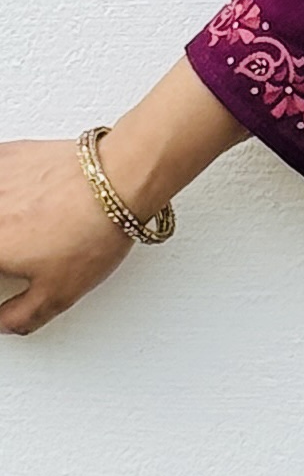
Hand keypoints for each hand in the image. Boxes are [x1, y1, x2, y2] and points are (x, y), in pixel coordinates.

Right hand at [0, 138, 133, 335]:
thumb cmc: (92, 229)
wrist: (121, 177)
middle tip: (17, 255)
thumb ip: (19, 316)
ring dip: (4, 218)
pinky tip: (14, 197)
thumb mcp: (57, 294)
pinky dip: (3, 188)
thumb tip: (3, 321)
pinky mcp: (10, 154)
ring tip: (23, 229)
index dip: (1, 277)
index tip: (9, 277)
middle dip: (4, 250)